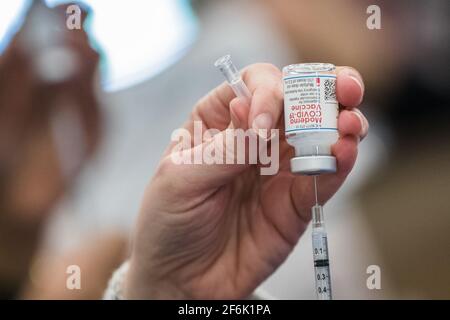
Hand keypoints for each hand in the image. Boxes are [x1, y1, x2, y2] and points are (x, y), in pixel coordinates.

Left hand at [124, 63, 367, 298]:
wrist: (181, 277)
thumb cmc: (169, 220)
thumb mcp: (181, 178)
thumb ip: (225, 149)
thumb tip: (261, 120)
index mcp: (220, 120)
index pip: (254, 85)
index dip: (267, 93)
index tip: (261, 124)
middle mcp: (255, 137)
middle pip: (297, 100)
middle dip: (325, 89)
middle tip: (345, 88)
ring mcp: (279, 169)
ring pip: (321, 133)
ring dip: (342, 122)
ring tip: (350, 124)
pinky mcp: (296, 201)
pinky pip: (325, 176)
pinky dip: (340, 162)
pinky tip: (346, 151)